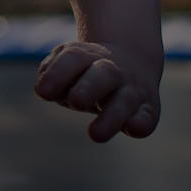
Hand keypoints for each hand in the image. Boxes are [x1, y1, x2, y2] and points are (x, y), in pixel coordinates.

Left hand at [34, 41, 160, 142]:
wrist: (131, 63)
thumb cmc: (85, 72)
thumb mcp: (67, 67)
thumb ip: (53, 73)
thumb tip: (45, 88)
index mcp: (87, 56)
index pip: (73, 59)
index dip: (58, 73)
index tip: (42, 93)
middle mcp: (113, 70)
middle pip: (103, 74)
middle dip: (90, 87)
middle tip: (76, 102)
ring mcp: (132, 88)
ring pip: (125, 100)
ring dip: (111, 117)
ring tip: (95, 135)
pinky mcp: (148, 109)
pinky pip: (148, 116)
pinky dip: (142, 123)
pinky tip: (132, 130)